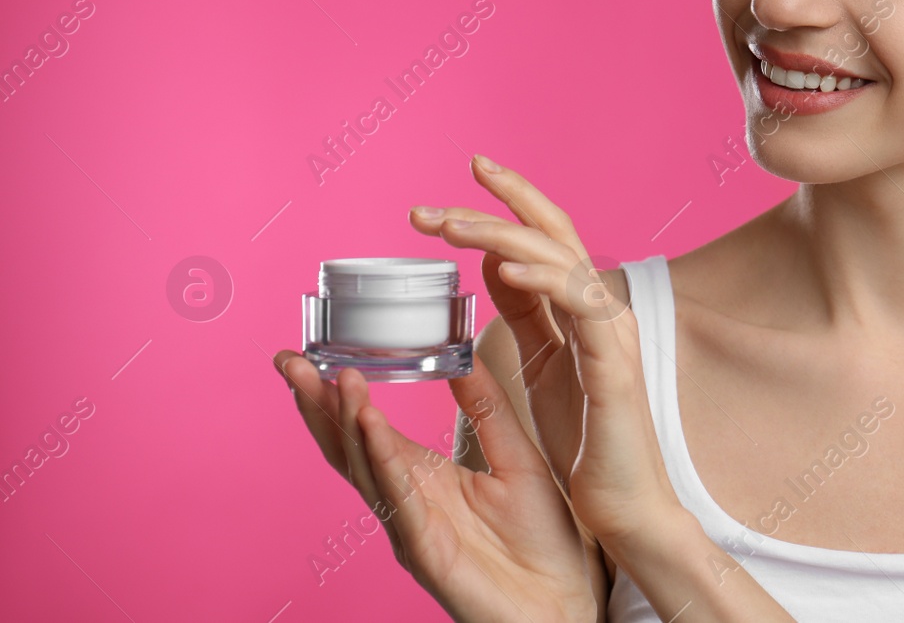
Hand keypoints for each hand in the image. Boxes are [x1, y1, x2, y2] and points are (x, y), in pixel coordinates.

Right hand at [272, 348, 595, 622]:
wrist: (566, 601)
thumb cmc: (543, 539)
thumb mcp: (517, 456)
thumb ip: (488, 408)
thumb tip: (464, 353)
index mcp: (424, 478)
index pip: (368, 430)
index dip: (337, 395)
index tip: (309, 355)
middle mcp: (407, 502)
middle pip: (350, 447)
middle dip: (318, 404)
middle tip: (290, 360)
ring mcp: (412, 528)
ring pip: (367, 469)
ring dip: (349, 422)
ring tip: (336, 379)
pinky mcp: (428, 552)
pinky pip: (399, 500)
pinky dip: (383, 461)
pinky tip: (370, 426)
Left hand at [409, 154, 684, 549]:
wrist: (629, 509)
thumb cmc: (590, 443)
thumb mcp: (543, 364)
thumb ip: (526, 313)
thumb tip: (493, 263)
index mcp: (583, 309)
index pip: (545, 238)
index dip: (507, 203)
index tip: (462, 180)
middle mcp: (602, 309)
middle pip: (555, 231)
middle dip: (497, 203)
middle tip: (431, 205)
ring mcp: (611, 333)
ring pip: (560, 257)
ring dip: (499, 234)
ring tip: (449, 227)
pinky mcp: (613, 365)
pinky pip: (579, 304)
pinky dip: (542, 278)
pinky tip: (503, 266)